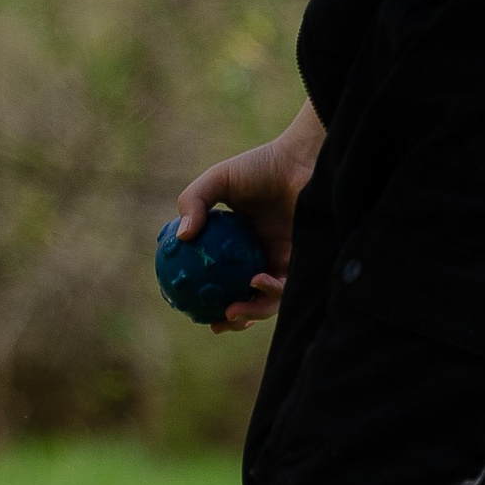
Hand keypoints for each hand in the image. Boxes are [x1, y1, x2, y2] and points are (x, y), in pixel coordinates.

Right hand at [172, 100, 324, 325]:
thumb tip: (181, 237)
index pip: (223, 278)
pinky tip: (256, 282)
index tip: (190, 307)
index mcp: (240, 245)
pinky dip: (270, 290)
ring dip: (251, 311)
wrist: (302, 161)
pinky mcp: (303, 263)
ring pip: (268, 299)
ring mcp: (284, 262)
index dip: (209, 296)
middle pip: (247, 298)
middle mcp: (263, 257)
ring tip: (233, 310)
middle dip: (234, 319)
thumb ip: (194, 202)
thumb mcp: (217, 180)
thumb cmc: (261, 166)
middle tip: (215, 323)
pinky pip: (286, 286)